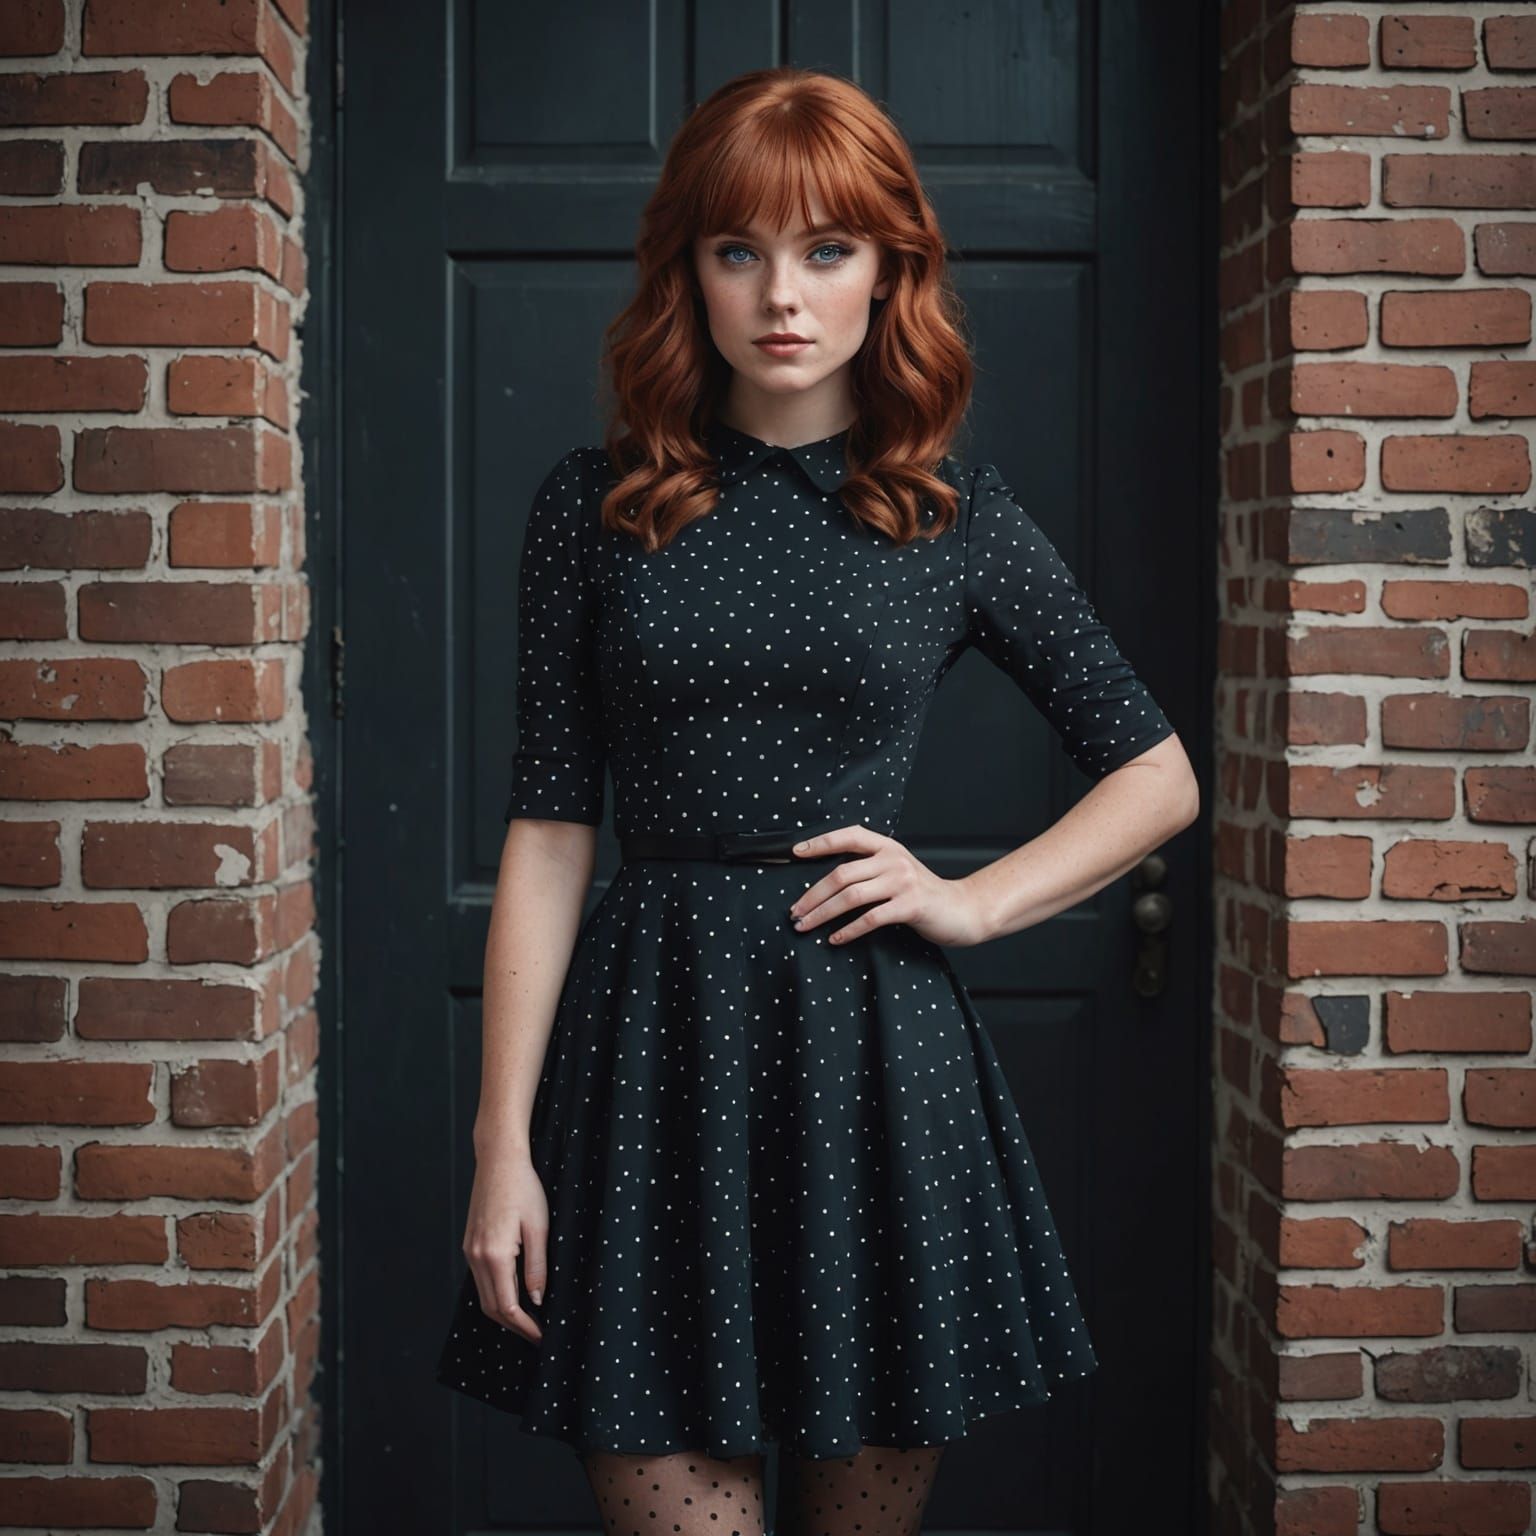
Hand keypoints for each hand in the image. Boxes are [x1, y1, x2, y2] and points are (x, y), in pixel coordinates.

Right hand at [461, 1144, 547, 1343]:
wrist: (499, 1161)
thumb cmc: (523, 1188)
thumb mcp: (539, 1227)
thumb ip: (537, 1266)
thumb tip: (536, 1299)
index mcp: (494, 1255)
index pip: (507, 1306)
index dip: (524, 1326)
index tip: (541, 1336)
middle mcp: (476, 1257)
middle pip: (491, 1307)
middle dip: (513, 1326)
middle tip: (536, 1335)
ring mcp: (470, 1251)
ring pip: (483, 1296)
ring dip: (504, 1312)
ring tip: (528, 1320)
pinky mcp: (471, 1244)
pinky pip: (480, 1280)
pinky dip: (495, 1294)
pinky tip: (513, 1294)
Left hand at [786, 823, 990, 947]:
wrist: (963, 909)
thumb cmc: (923, 894)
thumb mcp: (897, 870)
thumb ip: (870, 867)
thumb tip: (827, 880)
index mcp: (888, 847)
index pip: (849, 836)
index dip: (820, 842)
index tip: (795, 852)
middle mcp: (894, 860)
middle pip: (841, 873)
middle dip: (812, 895)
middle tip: (794, 912)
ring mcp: (903, 882)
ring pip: (851, 896)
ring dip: (822, 913)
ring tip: (805, 926)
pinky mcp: (910, 905)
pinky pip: (870, 919)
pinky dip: (848, 930)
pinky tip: (834, 939)